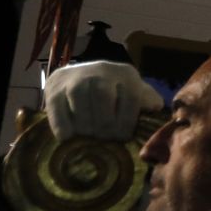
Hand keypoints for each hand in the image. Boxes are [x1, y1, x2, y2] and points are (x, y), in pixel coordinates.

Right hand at [44, 61, 164, 141]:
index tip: (122, 138)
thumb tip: (156, 109)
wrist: (79, 76)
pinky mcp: (54, 86)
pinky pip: (57, 105)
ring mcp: (75, 77)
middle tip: (104, 140)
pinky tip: (68, 138)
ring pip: (78, 96)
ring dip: (84, 123)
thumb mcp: (134, 94)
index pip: (130, 95)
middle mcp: (101, 70)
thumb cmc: (115, 94)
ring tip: (88, 139)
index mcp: (126, 74)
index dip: (127, 120)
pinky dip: (62, 124)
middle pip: (102, 94)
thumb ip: (147, 102)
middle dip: (104, 122)